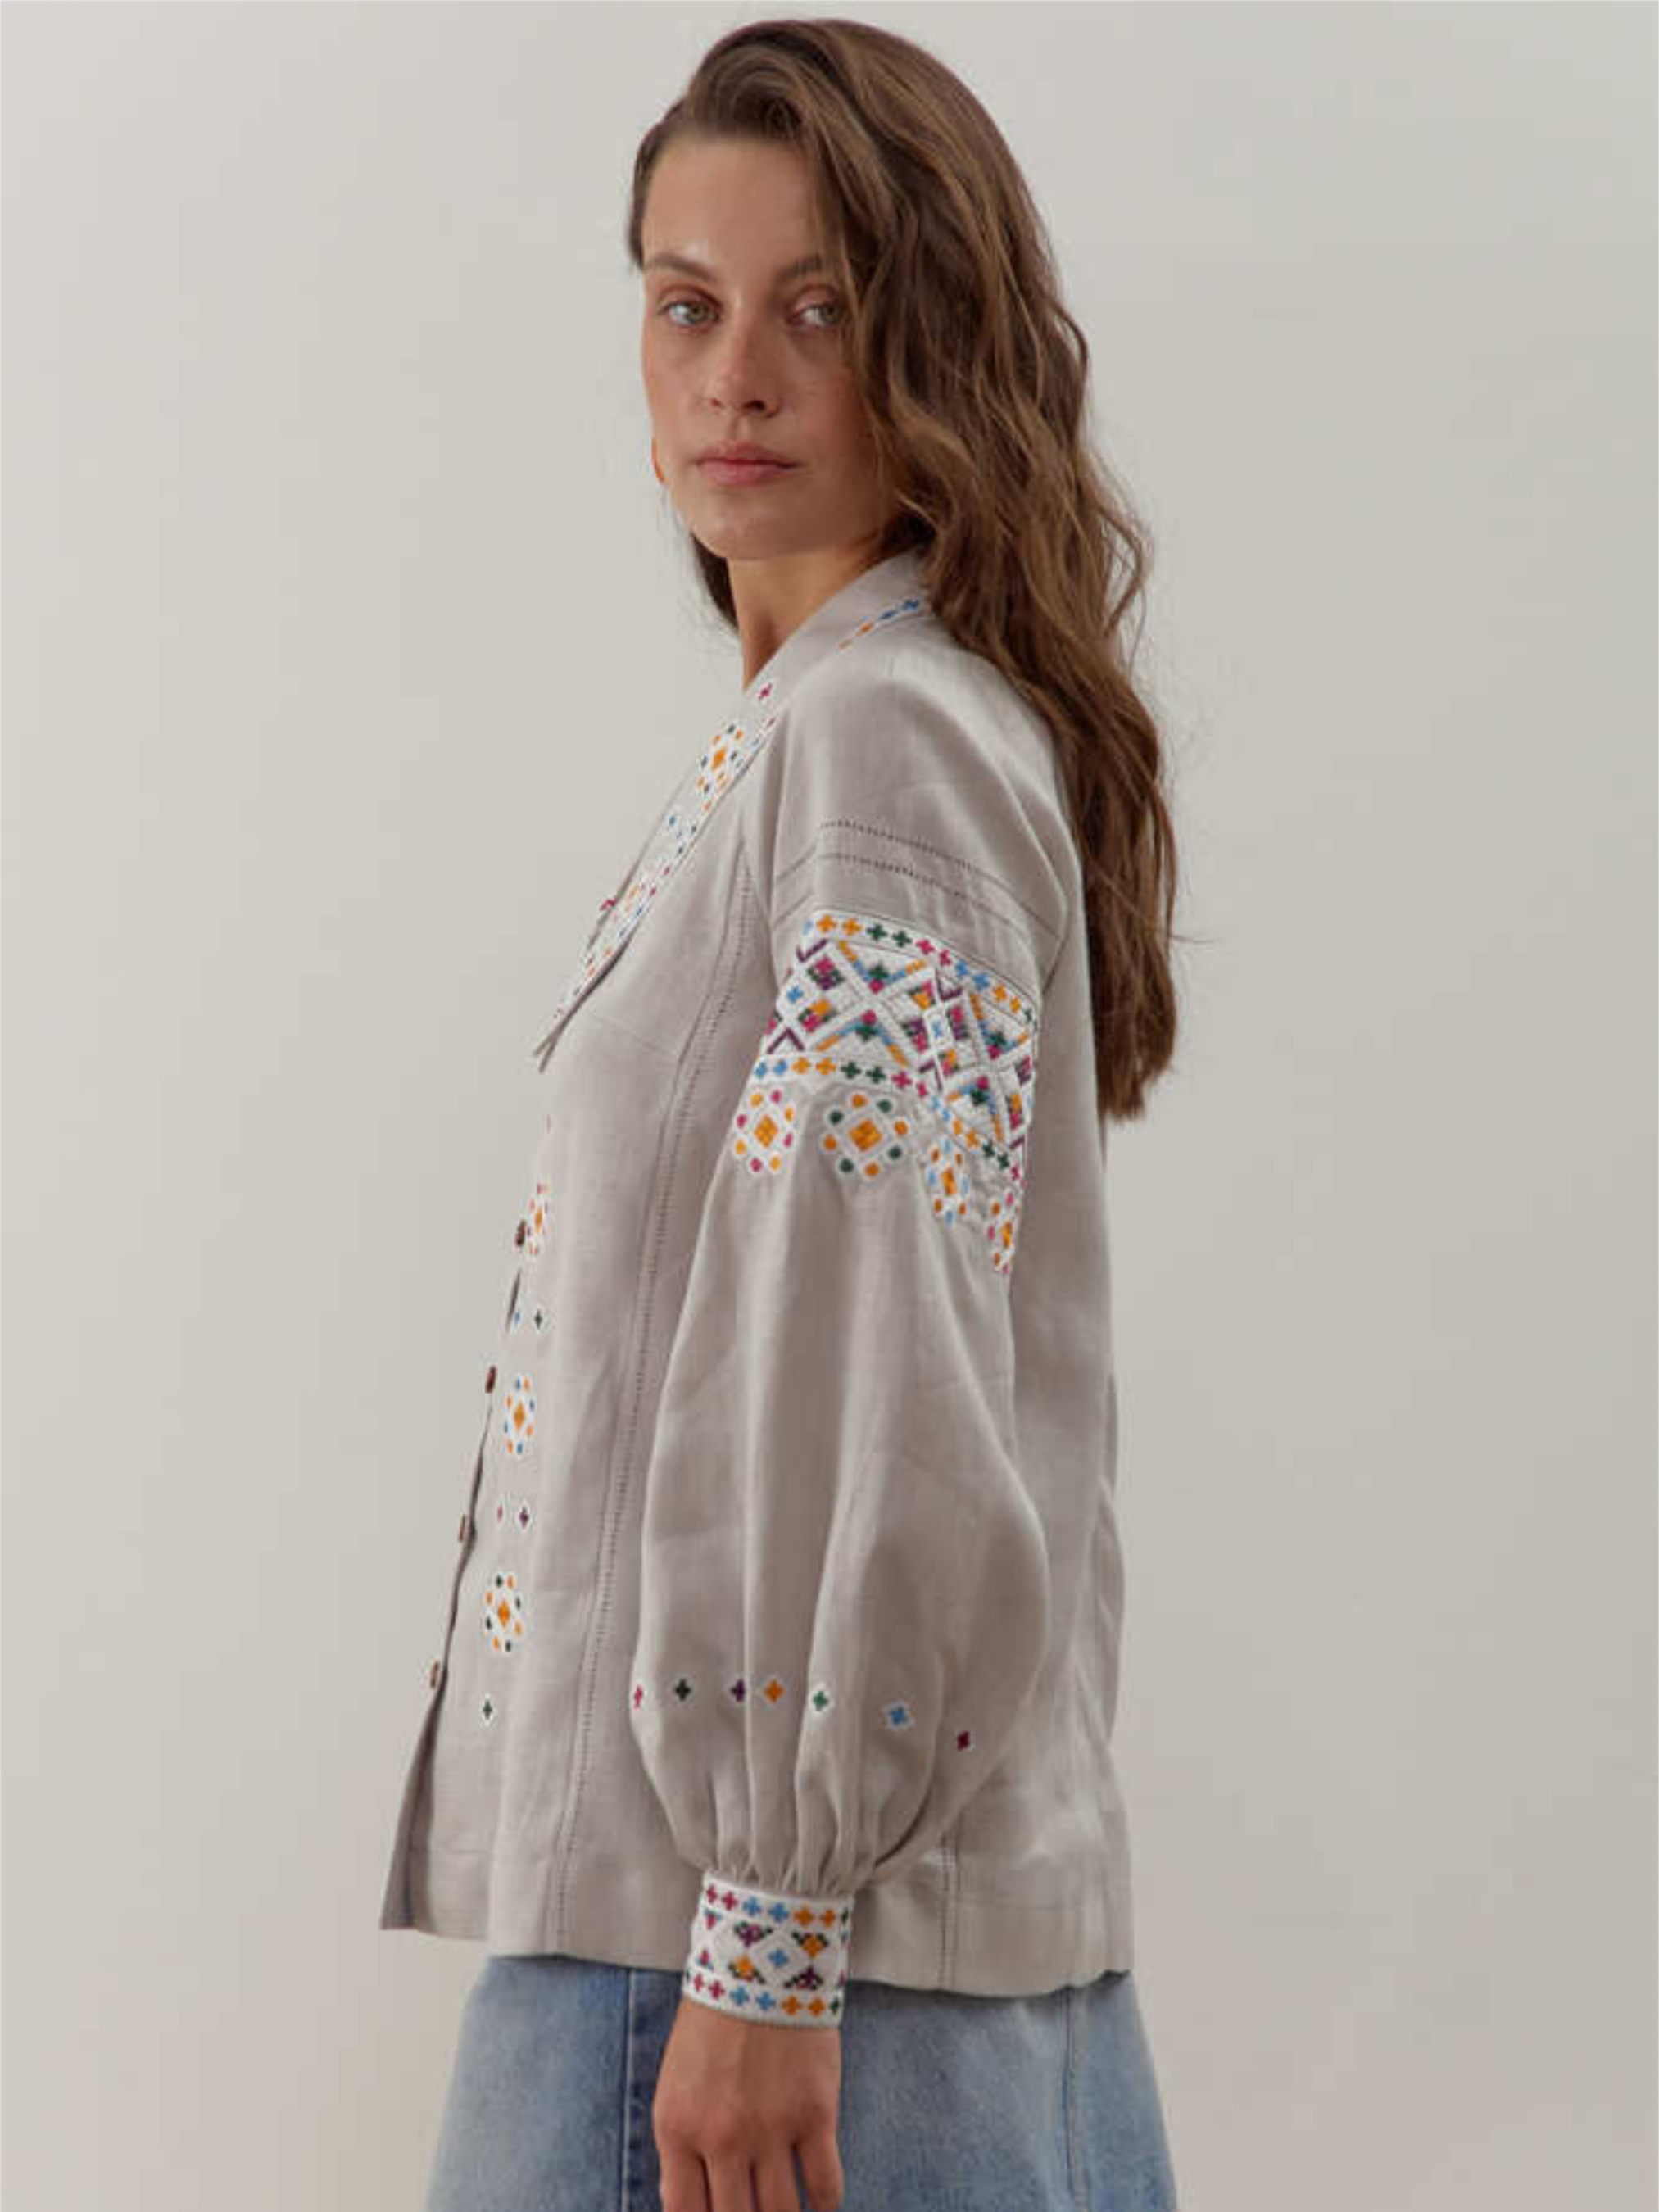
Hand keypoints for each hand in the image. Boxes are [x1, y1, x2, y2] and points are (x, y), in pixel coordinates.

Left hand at [653, 1991, 844, 2211]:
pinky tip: (821, 2202)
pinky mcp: (815, 2113)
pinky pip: (826, 2185)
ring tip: (786, 2211)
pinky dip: (825, 2204)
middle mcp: (722, 2137)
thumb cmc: (713, 2025)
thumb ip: (680, 2148)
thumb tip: (688, 2204)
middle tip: (754, 2210)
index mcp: (678, 2129)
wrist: (759, 1963)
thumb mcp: (676, 2086)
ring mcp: (771, 2129)